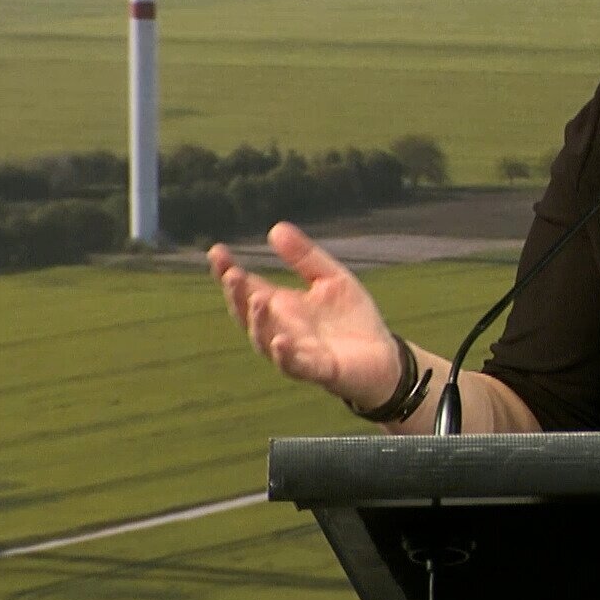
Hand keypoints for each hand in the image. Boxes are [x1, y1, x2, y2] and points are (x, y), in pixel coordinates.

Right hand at [209, 222, 402, 408]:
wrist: (384, 358)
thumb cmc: (351, 319)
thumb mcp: (331, 279)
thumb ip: (305, 257)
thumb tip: (275, 228)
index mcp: (281, 306)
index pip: (247, 288)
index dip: (228, 272)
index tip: (216, 251)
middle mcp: (281, 329)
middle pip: (248, 315)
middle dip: (237, 296)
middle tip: (231, 274)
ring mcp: (297, 352)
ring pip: (265, 341)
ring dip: (258, 322)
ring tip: (257, 299)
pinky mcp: (320, 371)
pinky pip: (297, 366)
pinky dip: (286, 356)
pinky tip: (280, 341)